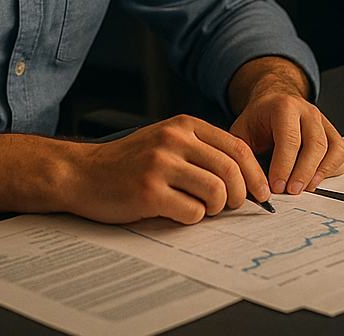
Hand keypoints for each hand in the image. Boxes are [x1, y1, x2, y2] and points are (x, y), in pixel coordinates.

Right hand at [61, 115, 270, 224]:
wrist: (82, 173)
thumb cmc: (129, 162)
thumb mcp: (166, 140)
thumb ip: (200, 150)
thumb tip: (243, 178)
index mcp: (183, 125)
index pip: (236, 147)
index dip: (255, 174)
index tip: (261, 193)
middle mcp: (173, 139)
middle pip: (231, 170)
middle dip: (239, 196)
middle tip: (231, 207)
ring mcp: (160, 165)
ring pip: (215, 191)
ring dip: (216, 208)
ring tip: (202, 209)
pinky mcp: (148, 192)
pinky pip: (191, 212)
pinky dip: (192, 218)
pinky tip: (177, 212)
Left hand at [228, 58, 343, 195]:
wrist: (273, 101)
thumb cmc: (259, 118)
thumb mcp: (242, 131)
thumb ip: (244, 156)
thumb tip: (249, 185)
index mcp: (283, 106)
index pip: (289, 138)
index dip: (284, 165)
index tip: (276, 186)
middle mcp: (307, 111)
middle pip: (314, 144)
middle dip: (303, 173)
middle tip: (291, 191)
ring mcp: (321, 120)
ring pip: (330, 149)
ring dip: (319, 173)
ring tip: (305, 188)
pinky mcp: (331, 131)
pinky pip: (340, 151)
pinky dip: (333, 168)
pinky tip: (318, 179)